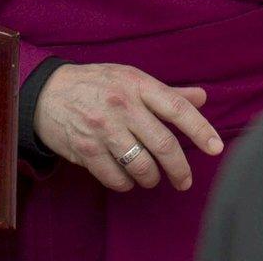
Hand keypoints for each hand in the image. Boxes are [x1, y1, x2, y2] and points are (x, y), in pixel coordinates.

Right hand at [33, 63, 222, 191]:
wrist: (46, 92)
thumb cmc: (95, 84)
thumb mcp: (129, 78)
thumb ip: (166, 92)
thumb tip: (202, 97)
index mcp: (136, 84)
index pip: (176, 108)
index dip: (200, 129)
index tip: (216, 148)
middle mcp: (121, 105)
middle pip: (163, 145)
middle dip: (179, 169)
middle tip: (183, 181)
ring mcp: (102, 128)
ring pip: (142, 167)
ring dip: (152, 178)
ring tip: (151, 176)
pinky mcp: (85, 149)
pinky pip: (117, 178)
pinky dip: (126, 184)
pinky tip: (126, 177)